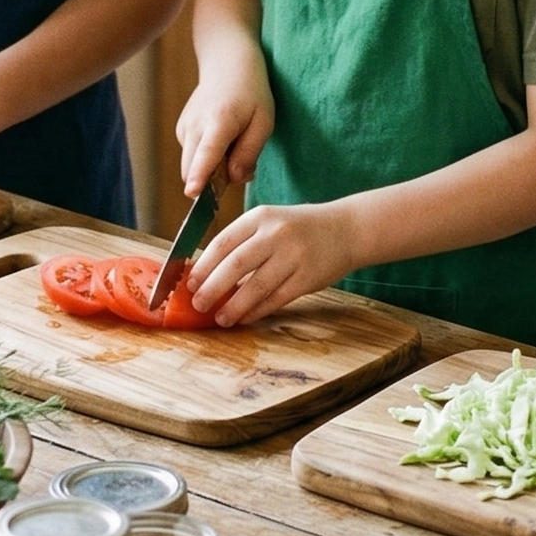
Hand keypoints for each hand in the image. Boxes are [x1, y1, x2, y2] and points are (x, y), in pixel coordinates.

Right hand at [177, 60, 274, 195]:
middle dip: (213, 181)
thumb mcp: (264, 122)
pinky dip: (206, 159)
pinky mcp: (181, 131)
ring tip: (233, 146)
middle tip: (241, 164)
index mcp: (219, 122)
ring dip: (211, 170)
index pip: (207, 154)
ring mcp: (184, 128)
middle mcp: (195, 125)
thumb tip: (234, 179)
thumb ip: (249, 153)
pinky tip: (222, 140)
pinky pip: (192, 157)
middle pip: (193, 170)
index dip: (200, 176)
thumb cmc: (251, 93)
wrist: (227, 66)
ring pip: (192, 166)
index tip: (193, 194)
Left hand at [185, 200, 355, 325]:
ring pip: (256, 286)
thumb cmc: (300, 228)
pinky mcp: (308, 277)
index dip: (203, 266)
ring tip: (220, 319)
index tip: (189, 284)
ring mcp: (294, 256)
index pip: (223, 242)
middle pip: (236, 265)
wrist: (346, 229)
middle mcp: (276, 234)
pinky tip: (245, 318)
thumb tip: (208, 275)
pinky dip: (257, 311)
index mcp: (260, 217)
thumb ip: (243, 243)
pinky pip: (277, 298)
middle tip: (198, 304)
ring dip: (234, 306)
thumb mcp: (270, 222)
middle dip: (212, 288)